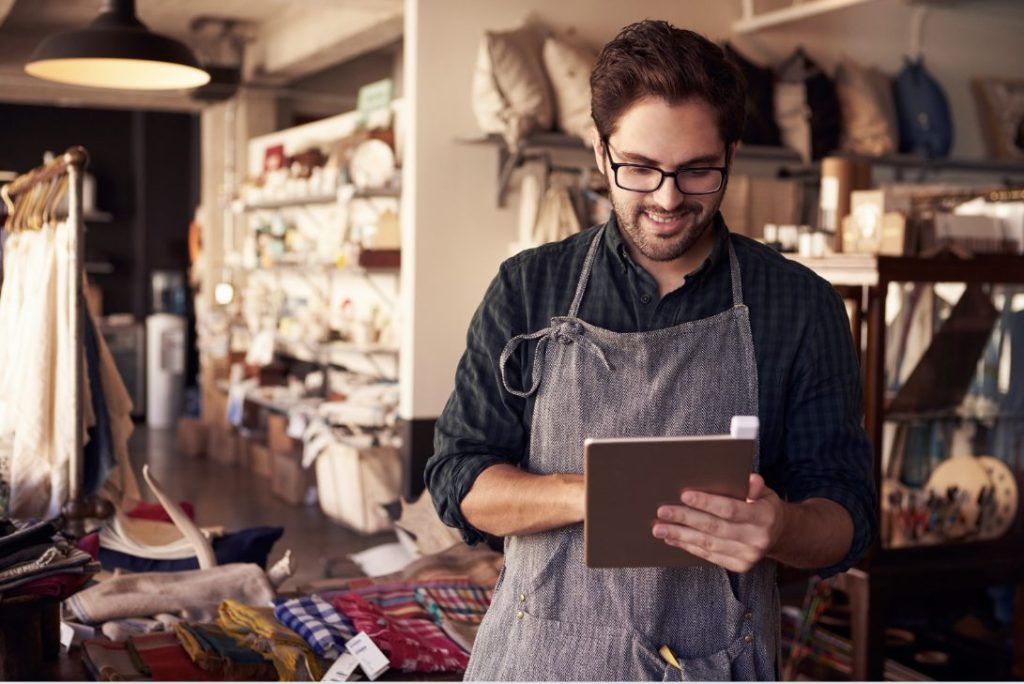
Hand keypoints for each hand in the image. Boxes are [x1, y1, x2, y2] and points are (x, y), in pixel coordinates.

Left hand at [651, 474, 785, 572]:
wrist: (779, 534)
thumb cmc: (763, 505)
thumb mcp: (765, 492)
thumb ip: (754, 486)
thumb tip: (749, 479)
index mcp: (764, 517)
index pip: (730, 509)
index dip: (707, 503)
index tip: (684, 495)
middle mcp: (757, 539)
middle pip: (714, 528)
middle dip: (685, 519)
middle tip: (662, 511)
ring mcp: (748, 556)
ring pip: (708, 544)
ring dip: (680, 535)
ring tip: (659, 528)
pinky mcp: (739, 566)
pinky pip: (709, 555)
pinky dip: (688, 546)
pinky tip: (672, 538)